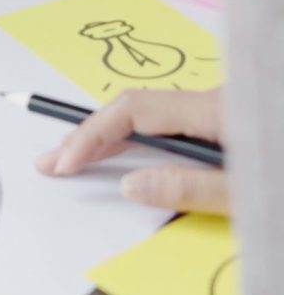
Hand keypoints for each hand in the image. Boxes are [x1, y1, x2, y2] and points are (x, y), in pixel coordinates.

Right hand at [35, 89, 227, 214]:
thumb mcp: (245, 194)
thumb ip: (189, 187)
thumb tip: (128, 184)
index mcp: (211, 108)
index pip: (132, 111)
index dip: (92, 136)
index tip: (66, 164)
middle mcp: (208, 101)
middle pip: (132, 110)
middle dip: (88, 136)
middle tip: (50, 162)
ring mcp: (216, 109)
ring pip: (147, 117)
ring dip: (108, 139)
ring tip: (72, 159)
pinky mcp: (224, 122)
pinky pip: (165, 125)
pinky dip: (134, 140)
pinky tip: (119, 155)